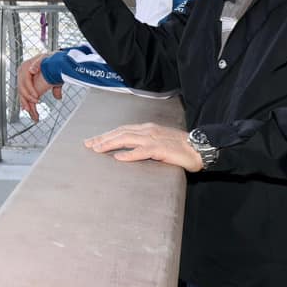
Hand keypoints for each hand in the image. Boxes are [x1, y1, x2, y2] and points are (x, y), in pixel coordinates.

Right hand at [17, 53, 52, 114]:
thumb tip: (32, 70)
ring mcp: (26, 82)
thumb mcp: (45, 59)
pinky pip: (27, 98)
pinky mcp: (30, 88)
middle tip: (33, 107)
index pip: (24, 80)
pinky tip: (34, 115)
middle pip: (22, 89)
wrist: (56, 62)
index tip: (36, 96)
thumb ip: (38, 64)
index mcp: (25, 67)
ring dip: (27, 105)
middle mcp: (23, 75)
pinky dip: (30, 106)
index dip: (30, 89)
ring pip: (23, 96)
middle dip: (27, 100)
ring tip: (33, 115)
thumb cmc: (50, 60)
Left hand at [84, 123, 203, 172]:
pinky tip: (119, 158)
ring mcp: (153, 139)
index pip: (122, 130)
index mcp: (147, 128)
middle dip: (103, 138)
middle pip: (120, 133)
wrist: (198, 147)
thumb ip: (143, 144)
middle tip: (88, 145)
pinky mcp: (160, 149)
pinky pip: (142, 151)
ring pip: (127, 139)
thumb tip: (126, 150)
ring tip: (98, 149)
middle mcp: (148, 131)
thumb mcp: (158, 141)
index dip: (106, 135)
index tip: (93, 141)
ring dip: (111, 144)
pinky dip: (129, 154)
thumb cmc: (179, 146)